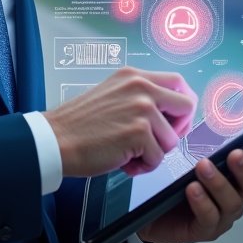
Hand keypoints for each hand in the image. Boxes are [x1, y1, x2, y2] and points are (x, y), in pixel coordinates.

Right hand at [45, 67, 197, 177]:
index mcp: (133, 76)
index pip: (177, 82)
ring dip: (154, 153)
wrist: (56, 139)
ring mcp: (141, 109)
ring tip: (129, 153)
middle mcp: (140, 87)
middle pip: (186, 105)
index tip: (173, 120)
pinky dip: (143, 167)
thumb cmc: (79, 124)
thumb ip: (139, 96)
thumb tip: (168, 112)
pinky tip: (124, 161)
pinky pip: (157, 158)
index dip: (181, 105)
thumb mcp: (112, 94)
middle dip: (178, 129)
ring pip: (171, 139)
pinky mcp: (139, 133)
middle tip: (158, 141)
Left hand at [136, 137, 242, 242]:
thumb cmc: (171, 180)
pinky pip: (209, 218)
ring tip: (203, 166)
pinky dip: (203, 202)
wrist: (149, 212)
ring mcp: (222, 215)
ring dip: (219, 183)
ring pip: (232, 202)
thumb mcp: (186, 156)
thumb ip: (203, 140)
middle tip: (235, 154)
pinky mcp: (204, 230)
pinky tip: (192, 189)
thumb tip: (215, 114)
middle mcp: (233, 196)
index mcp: (233, 176)